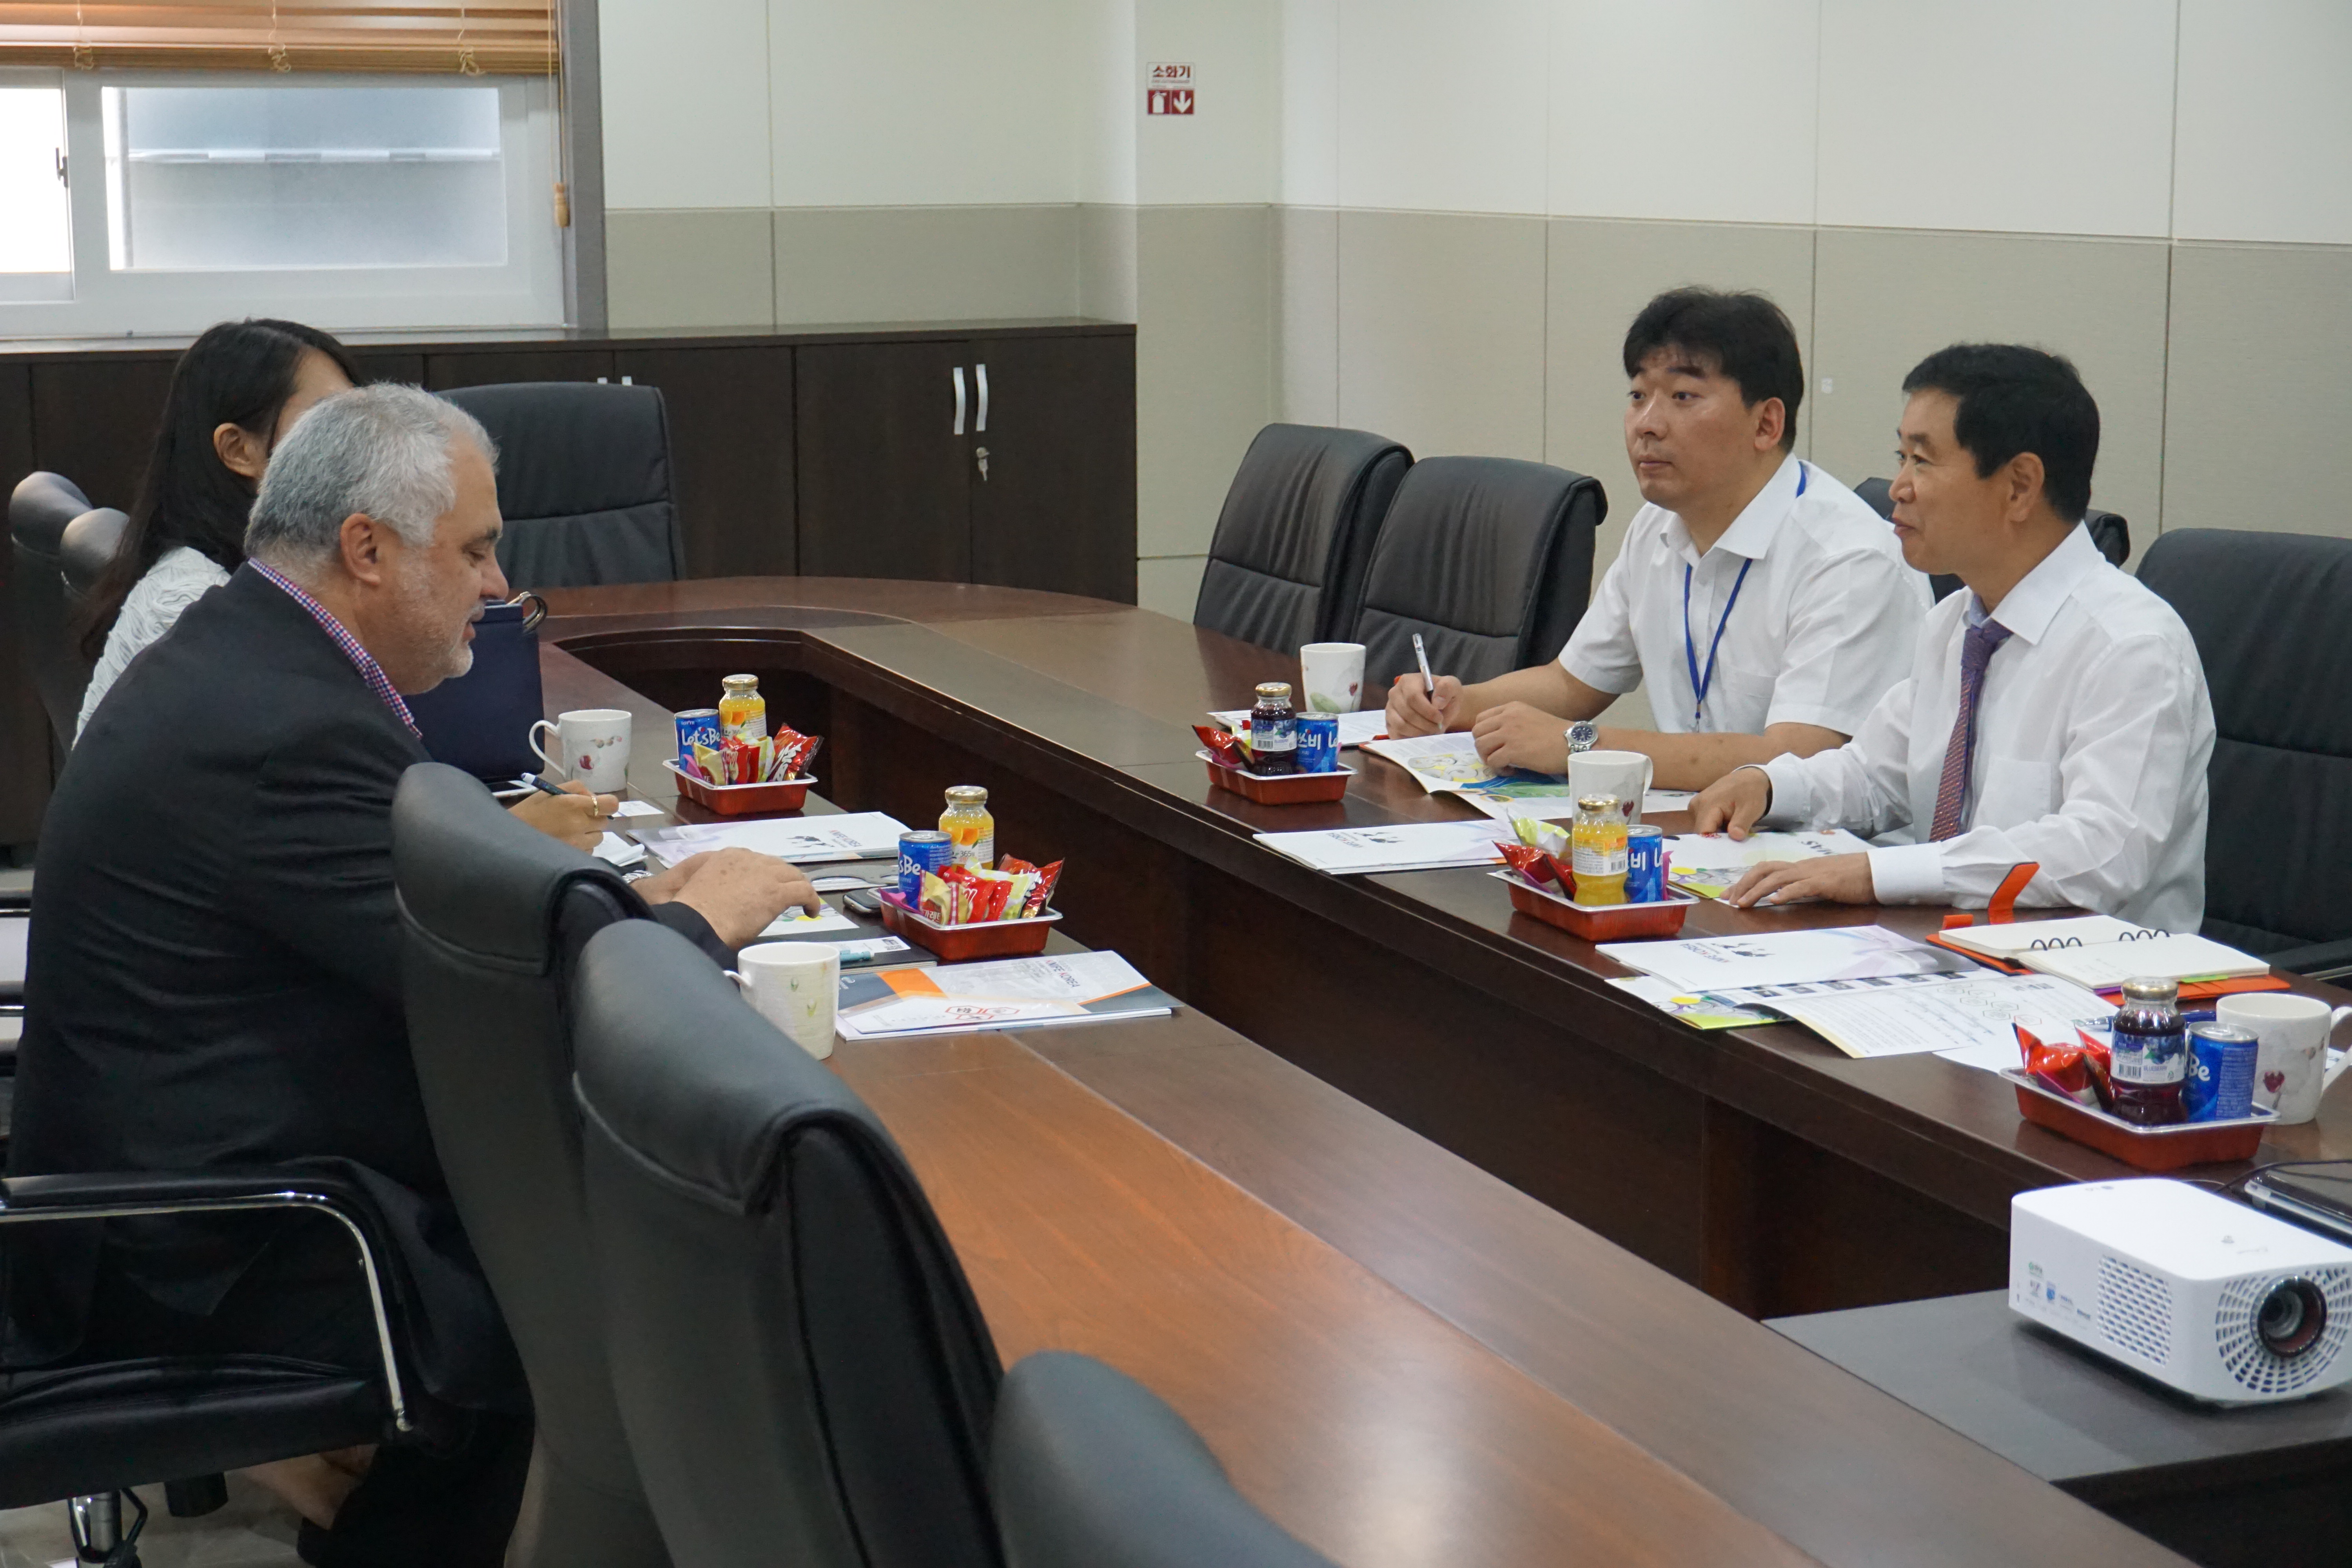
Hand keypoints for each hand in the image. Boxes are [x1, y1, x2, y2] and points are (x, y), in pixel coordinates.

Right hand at [508, 780, 615, 851]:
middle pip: (604, 821)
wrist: (510, 839)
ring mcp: (578, 843)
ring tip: (570, 832)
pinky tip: (566, 843)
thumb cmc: (529, 812)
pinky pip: (589, 851)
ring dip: (589, 834)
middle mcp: (580, 824)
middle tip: (576, 818)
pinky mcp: (574, 857)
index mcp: (574, 804)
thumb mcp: (550, 792)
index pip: (611, 804)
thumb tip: (594, 797)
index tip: (598, 806)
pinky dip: (582, 847)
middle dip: (594, 818)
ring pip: (598, 837)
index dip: (607, 805)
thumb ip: (576, 789)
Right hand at [642, 848, 818, 949]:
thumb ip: (711, 882)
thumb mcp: (698, 886)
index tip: (765, 887)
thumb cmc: (691, 912)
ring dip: (800, 887)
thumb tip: (718, 894)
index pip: (755, 860)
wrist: (695, 922)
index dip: (764, 874)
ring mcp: (765, 874)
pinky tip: (812, 911)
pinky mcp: (777, 893)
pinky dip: (811, 900)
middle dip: (783, 879)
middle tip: (786, 894)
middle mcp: (749, 859)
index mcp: (728, 856)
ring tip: (803, 902)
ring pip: (793, 875)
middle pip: (776, 865)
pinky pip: (804, 891)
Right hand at [1385, 672, 1461, 736]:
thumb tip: (1437, 703)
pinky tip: (1422, 734)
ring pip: (1401, 725)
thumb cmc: (1444, 695)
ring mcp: (1390, 709)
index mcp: (1408, 681)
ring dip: (1419, 732)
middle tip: (1438, 727)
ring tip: (1431, 731)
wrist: (1441, 707)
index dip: (1427, 710)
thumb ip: (1447, 688)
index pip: (1413, 697)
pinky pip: (1397, 734)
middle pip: (1407, 713)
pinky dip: (1411, 738)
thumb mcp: (1452, 686)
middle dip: (1425, 724)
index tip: (1440, 718)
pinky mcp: (1390, 724)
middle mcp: (1395, 693)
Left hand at [1470, 701, 1573, 774]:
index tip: (1495, 744)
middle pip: (1477, 732)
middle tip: (1496, 756)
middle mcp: (1507, 717)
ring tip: (1504, 764)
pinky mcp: (1514, 750)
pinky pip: (1492, 761)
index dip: (1484, 734)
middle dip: (1483, 747)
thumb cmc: (1556, 734)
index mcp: (1511, 707)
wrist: (1574, 742)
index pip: (1481, 719)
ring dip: (1488, 758)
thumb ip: (1512, 722)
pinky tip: (1512, 769)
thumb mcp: (1530, 717)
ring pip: (1481, 746)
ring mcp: (1509, 733)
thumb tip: (1494, 738)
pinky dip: (1499, 769)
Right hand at [1691, 767, 1771, 839]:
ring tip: (1731, 835)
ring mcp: (1696, 806)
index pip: (1703, 833)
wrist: (1748, 778)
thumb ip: (1742, 823)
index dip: (1713, 845)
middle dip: (1716, 841)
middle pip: (1701, 833)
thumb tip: (1735, 836)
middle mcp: (1697, 805)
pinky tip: (1726, 828)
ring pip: (1702, 830)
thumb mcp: (1751, 808)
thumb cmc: (1751, 792)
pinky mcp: (1698, 809)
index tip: (1725, 853)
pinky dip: (1715, 830)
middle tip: (1732, 846)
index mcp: (1708, 804)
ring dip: (1716, 835)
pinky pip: (1704, 824)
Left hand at [1722, 852, 1876, 909]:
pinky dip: (1787, 892)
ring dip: (1757, 891)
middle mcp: (1801, 868)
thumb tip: (1782, 897)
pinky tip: (1776, 901)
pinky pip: (1802, 886)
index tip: (1728, 894)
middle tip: (1729, 900)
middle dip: (1743, 884)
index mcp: (1799, 868)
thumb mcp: (1820, 882)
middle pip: (1764, 870)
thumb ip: (1801, 888)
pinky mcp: (1826, 882)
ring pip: (1777, 878)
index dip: (1744, 880)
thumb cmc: (1850, 879)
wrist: (1876, 871)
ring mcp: (1813, 873)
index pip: (1765, 870)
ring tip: (1744, 903)